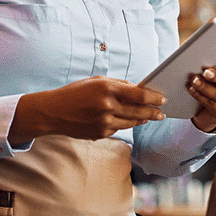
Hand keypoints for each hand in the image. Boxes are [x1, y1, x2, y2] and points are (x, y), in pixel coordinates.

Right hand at [9, 76, 166, 144]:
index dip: (154, 97)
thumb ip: (119, 85)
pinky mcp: (100, 134)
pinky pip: (119, 129)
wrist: (53, 112)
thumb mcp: (97, 81)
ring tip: (150, 117)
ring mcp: (103, 122)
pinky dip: (126, 124)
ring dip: (143, 120)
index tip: (163, 99)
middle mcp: (106, 105)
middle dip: (153, 112)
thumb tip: (139, 90)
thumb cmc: (76, 92)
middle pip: (138, 111)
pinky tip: (133, 121)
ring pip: (131, 122)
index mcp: (107, 88)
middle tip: (162, 113)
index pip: (138, 94)